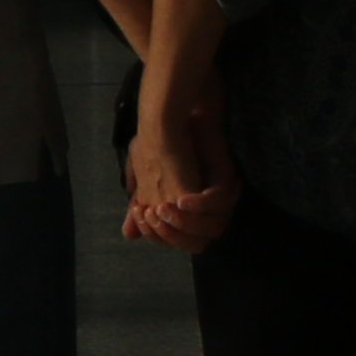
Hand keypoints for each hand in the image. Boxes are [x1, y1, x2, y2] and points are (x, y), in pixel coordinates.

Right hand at [127, 77, 237, 251]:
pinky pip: (219, 203)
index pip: (177, 241)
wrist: (174, 114)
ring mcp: (219, 196)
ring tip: (164, 208)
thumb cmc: (161, 142)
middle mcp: (207, 209)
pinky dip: (201, 205)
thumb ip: (140, 205)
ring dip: (185, 223)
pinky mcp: (226, 179)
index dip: (158, 236)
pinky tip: (182, 200)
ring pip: (211, 228)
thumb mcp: (143, 176)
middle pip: (196, 241)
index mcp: (189, 213)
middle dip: (171, 234)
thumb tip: (129, 234)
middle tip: (152, 214)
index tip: (139, 215)